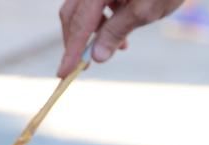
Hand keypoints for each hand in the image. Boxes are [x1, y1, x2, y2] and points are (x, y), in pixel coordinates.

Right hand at [58, 0, 184, 77]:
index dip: (71, 50)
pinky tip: (123, 28)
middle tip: (83, 65)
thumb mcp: (145, 11)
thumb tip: (97, 57)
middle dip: (76, 41)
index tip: (63, 73)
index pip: (79, 23)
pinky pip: (95, 3)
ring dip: (93, 31)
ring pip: (82, 9)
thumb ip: (116, 33)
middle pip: (71, 14)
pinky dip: (103, 19)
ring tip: (122, 46)